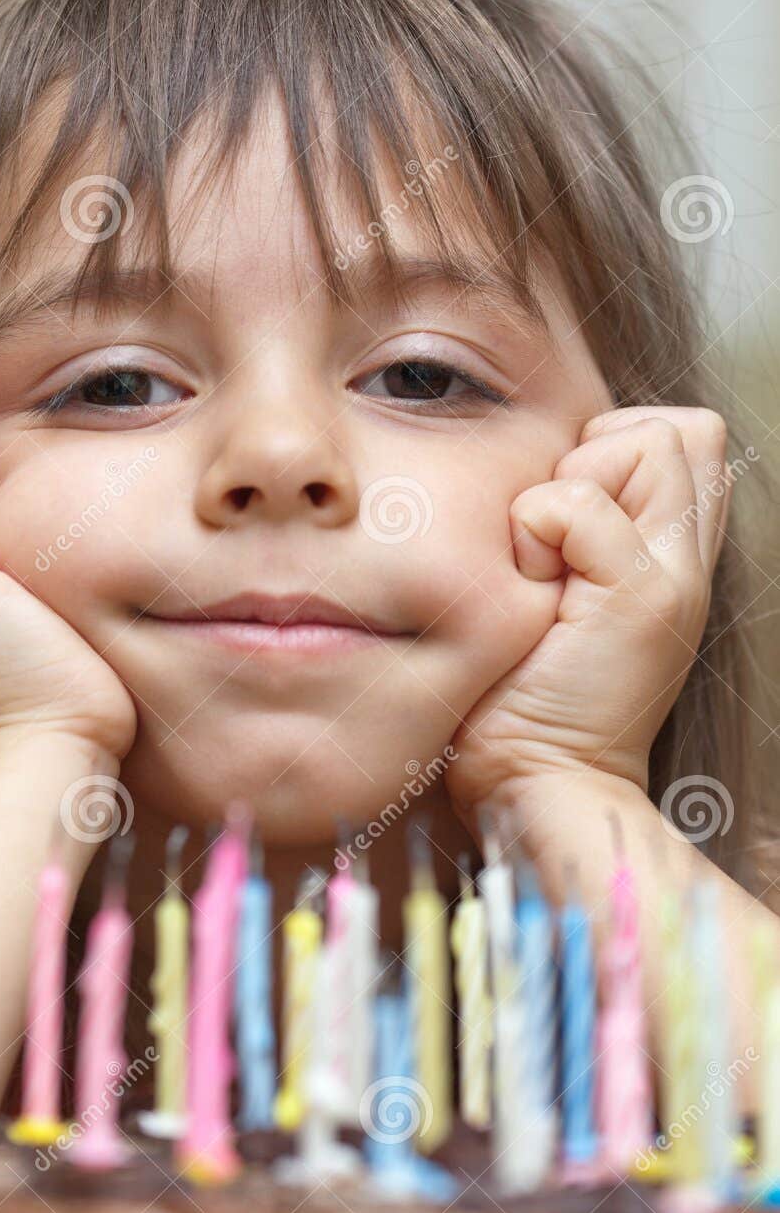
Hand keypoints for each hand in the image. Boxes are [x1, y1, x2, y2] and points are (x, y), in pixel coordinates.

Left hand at [446, 406, 731, 825]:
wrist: (540, 784)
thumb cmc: (523, 696)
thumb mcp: (558, 596)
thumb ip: (576, 533)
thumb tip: (551, 468)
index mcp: (673, 559)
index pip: (681, 438)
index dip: (613, 450)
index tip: (562, 527)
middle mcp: (689, 562)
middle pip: (681, 429)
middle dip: (601, 454)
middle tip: (555, 544)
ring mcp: (675, 577)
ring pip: (647, 443)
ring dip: (569, 491)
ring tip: (547, 571)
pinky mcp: (641, 598)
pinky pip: (578, 502)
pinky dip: (535, 533)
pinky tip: (532, 594)